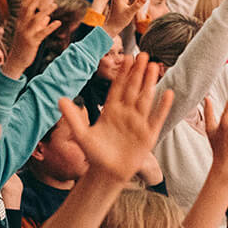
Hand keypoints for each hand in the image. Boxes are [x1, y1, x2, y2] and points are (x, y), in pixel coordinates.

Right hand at [3, 0, 59, 76]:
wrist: (16, 61)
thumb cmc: (23, 46)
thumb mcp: (29, 33)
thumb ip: (38, 25)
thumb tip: (47, 18)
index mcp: (20, 23)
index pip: (23, 7)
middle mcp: (21, 26)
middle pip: (27, 9)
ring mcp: (26, 34)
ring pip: (36, 19)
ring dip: (46, 11)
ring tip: (54, 5)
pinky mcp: (32, 42)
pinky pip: (43, 33)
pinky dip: (51, 27)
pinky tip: (58, 22)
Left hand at [62, 53, 174, 181]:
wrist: (107, 174)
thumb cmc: (94, 154)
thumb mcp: (81, 134)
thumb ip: (73, 116)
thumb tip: (60, 99)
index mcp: (111, 110)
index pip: (118, 87)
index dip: (122, 73)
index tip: (126, 57)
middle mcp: (126, 113)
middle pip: (133, 88)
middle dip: (138, 72)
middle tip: (142, 54)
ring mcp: (138, 123)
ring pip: (145, 98)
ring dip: (150, 83)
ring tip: (154, 66)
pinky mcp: (148, 135)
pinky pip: (156, 118)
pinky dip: (162, 107)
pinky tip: (168, 93)